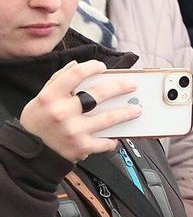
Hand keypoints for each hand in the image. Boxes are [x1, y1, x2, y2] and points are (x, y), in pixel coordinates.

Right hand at [19, 60, 133, 162]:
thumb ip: (58, 80)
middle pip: (97, 94)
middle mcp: (62, 113)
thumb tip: (76, 65)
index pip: (74, 74)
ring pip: (108, 118)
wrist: (31, 151)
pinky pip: (106, 142)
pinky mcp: (82, 147)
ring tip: (136, 109)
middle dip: (119, 87)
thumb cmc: (39, 121)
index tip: (102, 67)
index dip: (91, 67)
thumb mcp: (41, 98)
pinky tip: (118, 136)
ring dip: (126, 113)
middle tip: (131, 85)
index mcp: (50, 97)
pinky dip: (114, 139)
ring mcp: (74, 130)